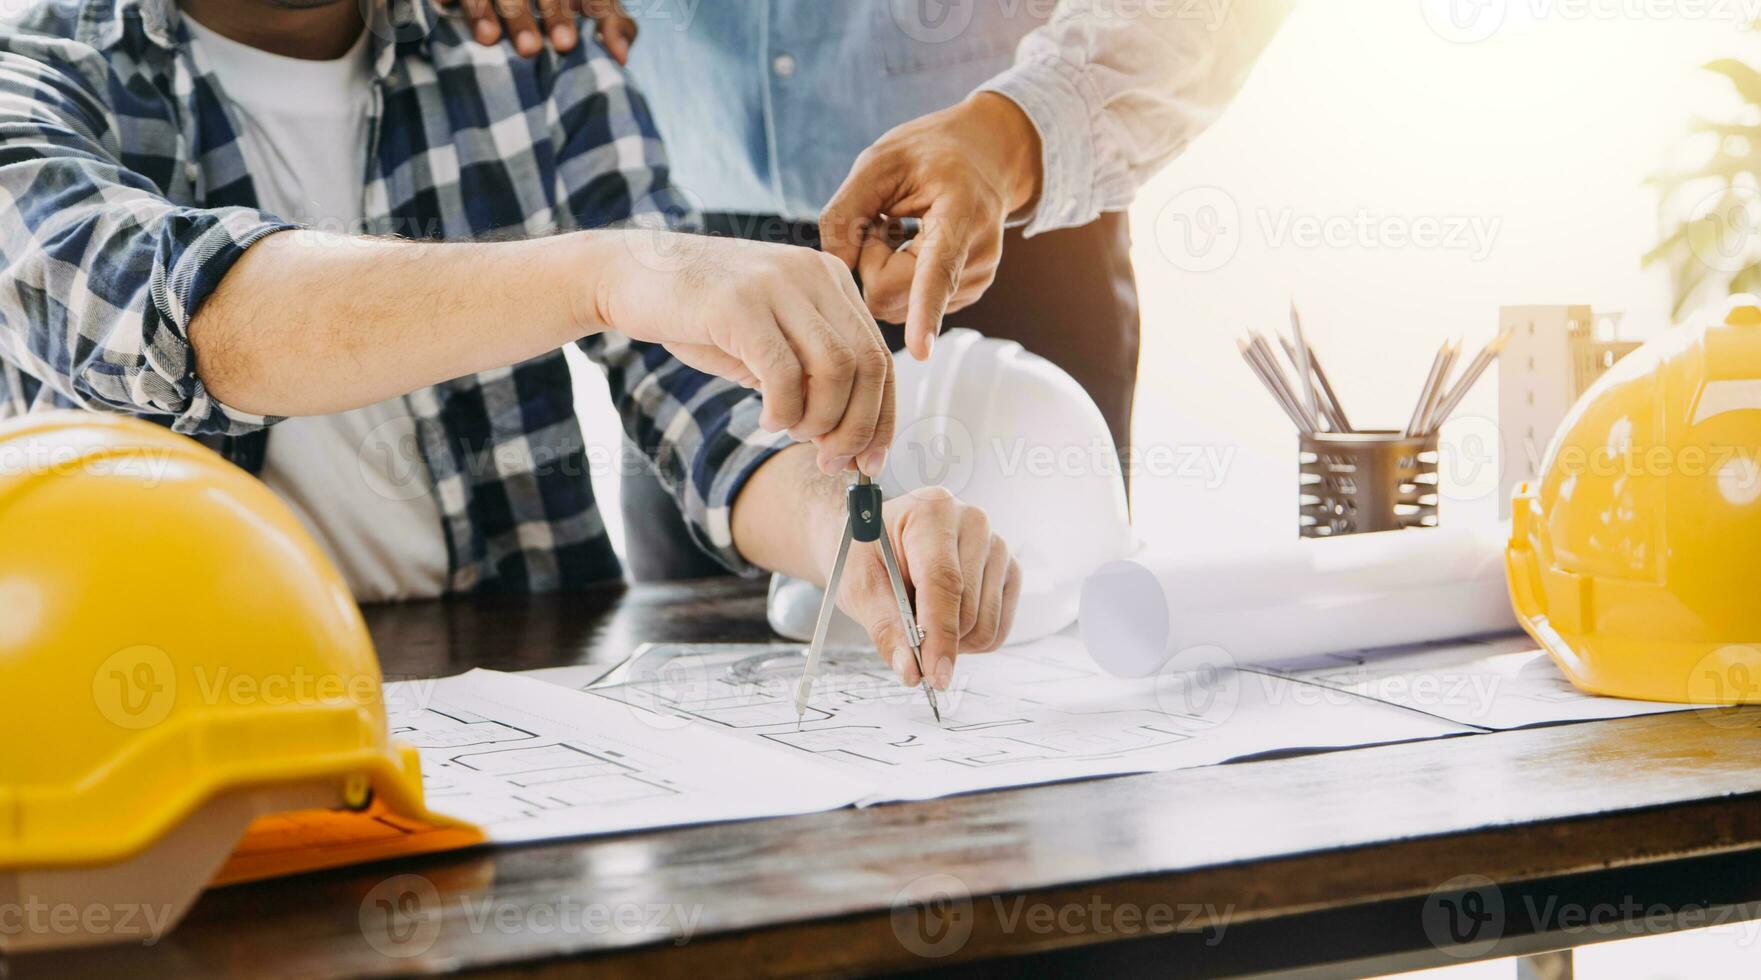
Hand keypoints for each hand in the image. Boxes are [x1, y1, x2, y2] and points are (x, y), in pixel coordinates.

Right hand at [434, 0, 637, 61]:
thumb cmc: (562, 0)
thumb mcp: (590, 1)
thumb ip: (611, 24)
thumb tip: (621, 57)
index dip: (582, 13)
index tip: (568, 47)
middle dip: (534, 14)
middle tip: (531, 49)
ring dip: (486, 8)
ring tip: (490, 40)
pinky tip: (443, 6)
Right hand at [593, 232, 894, 475]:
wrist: (628, 273)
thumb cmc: (700, 315)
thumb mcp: (769, 339)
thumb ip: (810, 375)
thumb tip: (846, 439)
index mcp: (830, 280)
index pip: (880, 357)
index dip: (881, 417)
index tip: (870, 462)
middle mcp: (814, 274)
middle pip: (868, 365)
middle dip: (857, 427)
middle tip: (831, 461)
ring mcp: (778, 285)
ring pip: (836, 370)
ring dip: (820, 420)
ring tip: (790, 431)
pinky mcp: (740, 304)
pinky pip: (785, 374)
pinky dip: (784, 411)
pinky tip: (767, 419)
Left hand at [820, 92, 1041, 359]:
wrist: (986, 155)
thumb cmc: (928, 154)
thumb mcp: (878, 162)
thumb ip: (846, 213)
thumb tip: (836, 271)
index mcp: (960, 214)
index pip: (937, 272)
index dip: (925, 312)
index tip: (921, 351)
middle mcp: (976, 256)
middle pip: (894, 294)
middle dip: (872, 263)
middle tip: (883, 222)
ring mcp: (975, 280)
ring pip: (898, 303)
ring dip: (885, 270)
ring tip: (902, 230)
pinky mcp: (966, 295)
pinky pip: (908, 304)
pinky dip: (899, 276)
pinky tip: (915, 244)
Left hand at [828, 487, 1021, 689]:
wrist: (873, 538)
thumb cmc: (864, 553)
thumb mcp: (859, 587)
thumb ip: (886, 628)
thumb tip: (911, 669)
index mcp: (932, 512)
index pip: (944, 582)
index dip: (940, 634)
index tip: (934, 674)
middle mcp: (973, 523)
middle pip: (967, 610)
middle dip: (936, 639)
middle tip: (904, 630)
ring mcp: (996, 546)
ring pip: (986, 625)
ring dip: (953, 640)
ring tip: (923, 615)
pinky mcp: (1008, 570)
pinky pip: (998, 628)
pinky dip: (970, 639)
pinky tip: (946, 618)